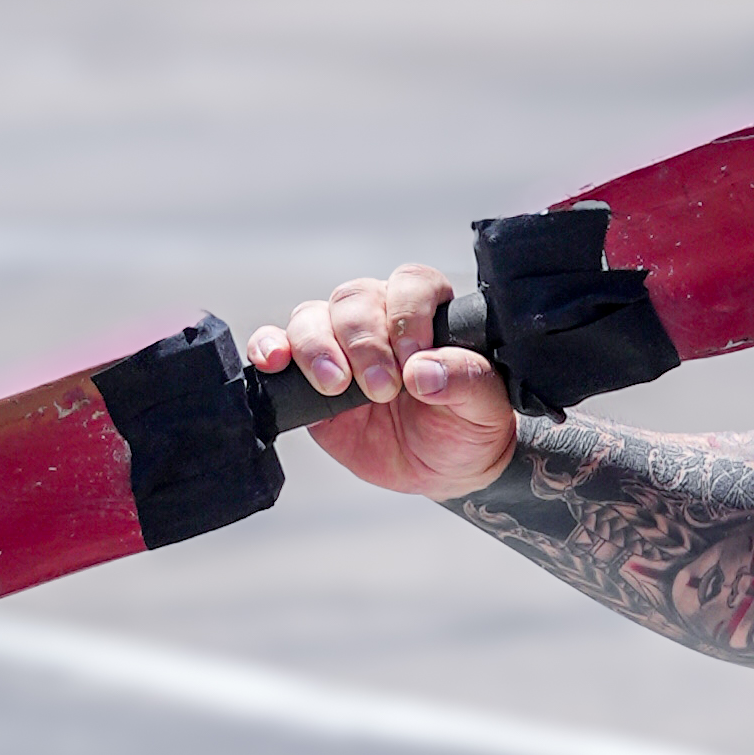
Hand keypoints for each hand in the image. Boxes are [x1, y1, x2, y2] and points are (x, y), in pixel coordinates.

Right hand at [247, 260, 516, 502]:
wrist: (442, 468)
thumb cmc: (467, 425)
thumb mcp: (484, 408)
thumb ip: (465, 381)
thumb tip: (424, 371)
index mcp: (426, 312)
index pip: (409, 286)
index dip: (407, 317)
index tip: (413, 362)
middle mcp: (379, 317)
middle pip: (354, 300)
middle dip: (363, 343)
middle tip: (381, 389)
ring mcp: (339, 343)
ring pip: (312, 316)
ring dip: (318, 348)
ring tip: (335, 386)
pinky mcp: (307, 373)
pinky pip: (277, 343)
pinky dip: (269, 346)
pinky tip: (275, 362)